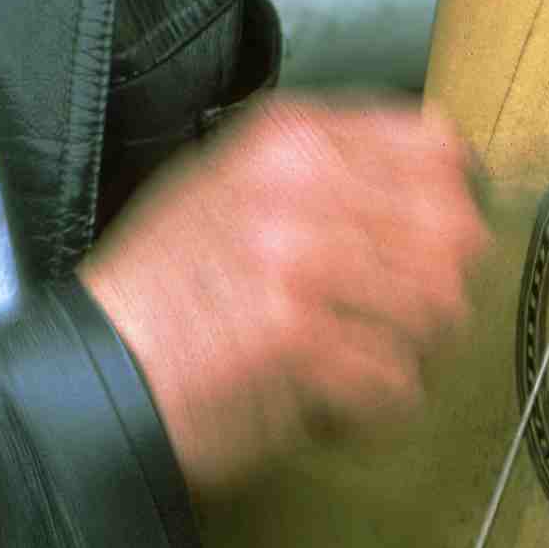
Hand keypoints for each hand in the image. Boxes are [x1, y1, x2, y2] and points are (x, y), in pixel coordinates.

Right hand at [80, 95, 489, 493]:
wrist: (94, 371)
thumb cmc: (162, 289)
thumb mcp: (231, 182)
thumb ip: (327, 169)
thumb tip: (441, 177)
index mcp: (289, 138)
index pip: (435, 147)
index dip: (450, 204)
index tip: (430, 246)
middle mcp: (301, 186)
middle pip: (454, 231)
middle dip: (438, 290)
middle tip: (396, 323)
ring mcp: (303, 261)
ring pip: (439, 309)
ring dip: (408, 352)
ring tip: (356, 364)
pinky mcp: (302, 341)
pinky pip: (396, 381)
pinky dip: (372, 410)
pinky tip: (326, 403)